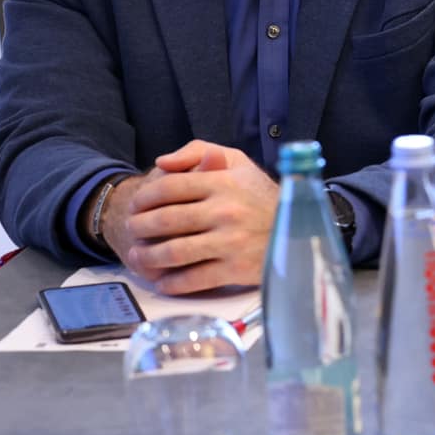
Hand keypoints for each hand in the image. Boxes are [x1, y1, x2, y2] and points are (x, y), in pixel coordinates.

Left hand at [107, 141, 278, 294]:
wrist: (302, 228)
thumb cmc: (261, 195)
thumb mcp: (238, 162)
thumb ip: (199, 151)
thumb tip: (162, 162)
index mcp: (224, 182)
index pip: (168, 188)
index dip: (143, 197)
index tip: (135, 205)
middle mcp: (226, 210)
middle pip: (164, 220)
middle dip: (139, 228)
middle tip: (132, 230)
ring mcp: (231, 242)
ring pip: (173, 252)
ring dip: (147, 257)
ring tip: (138, 256)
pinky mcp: (235, 269)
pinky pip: (192, 279)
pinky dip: (171, 282)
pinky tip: (163, 280)